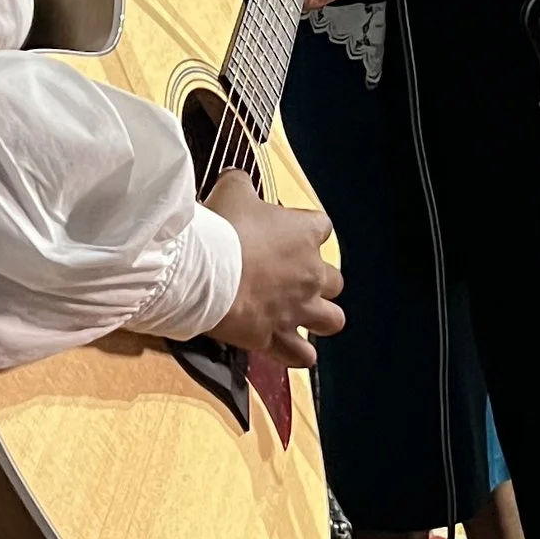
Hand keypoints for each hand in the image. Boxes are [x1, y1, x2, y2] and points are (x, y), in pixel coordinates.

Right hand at [204, 172, 341, 367]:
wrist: (204, 273)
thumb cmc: (222, 230)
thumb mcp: (231, 191)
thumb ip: (241, 184)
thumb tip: (237, 181)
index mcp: (306, 234)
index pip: (322, 228)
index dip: (306, 232)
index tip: (286, 235)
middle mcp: (311, 274)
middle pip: (335, 280)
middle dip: (318, 280)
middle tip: (291, 278)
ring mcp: (298, 310)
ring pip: (333, 321)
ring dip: (320, 318)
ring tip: (301, 315)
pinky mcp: (277, 338)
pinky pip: (303, 357)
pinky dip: (299, 355)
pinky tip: (289, 348)